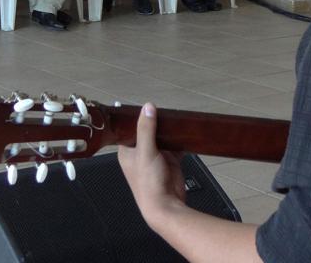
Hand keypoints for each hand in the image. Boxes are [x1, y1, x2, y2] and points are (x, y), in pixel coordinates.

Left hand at [118, 103, 186, 228]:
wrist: (166, 204)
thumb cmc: (148, 183)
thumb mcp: (145, 152)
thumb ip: (146, 129)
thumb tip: (147, 108)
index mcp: (127, 152)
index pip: (128, 129)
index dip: (135, 118)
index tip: (144, 106)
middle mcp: (140, 153)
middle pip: (147, 131)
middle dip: (155, 122)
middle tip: (163, 109)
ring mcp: (156, 157)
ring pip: (162, 137)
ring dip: (167, 130)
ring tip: (174, 117)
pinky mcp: (170, 161)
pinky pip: (175, 146)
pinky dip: (179, 140)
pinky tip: (183, 132)